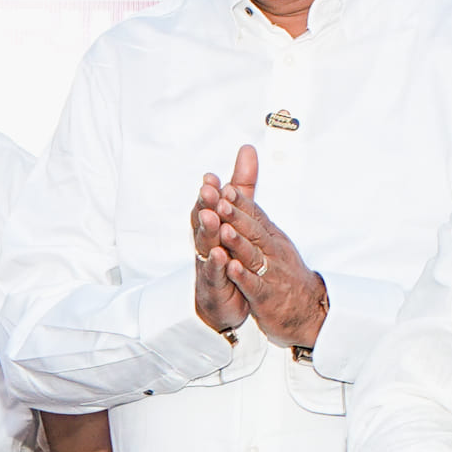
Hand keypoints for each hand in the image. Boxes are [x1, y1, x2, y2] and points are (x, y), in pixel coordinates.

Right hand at [181, 187, 247, 337]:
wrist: (225, 301)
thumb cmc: (229, 255)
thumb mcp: (237, 215)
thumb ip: (242, 186)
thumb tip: (247, 150)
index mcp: (212, 227)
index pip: (208, 205)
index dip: (208, 192)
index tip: (211, 178)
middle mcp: (206, 243)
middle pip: (204, 222)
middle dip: (204, 205)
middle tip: (207, 191)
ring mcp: (208, 265)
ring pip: (206, 246)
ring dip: (208, 231)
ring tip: (212, 217)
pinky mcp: (214, 287)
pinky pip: (215, 275)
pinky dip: (217, 265)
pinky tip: (222, 255)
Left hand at [193, 149, 327, 352]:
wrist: (308, 309)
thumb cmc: (284, 273)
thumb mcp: (274, 241)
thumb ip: (257, 219)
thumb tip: (242, 193)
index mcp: (271, 237)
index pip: (255, 215)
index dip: (241, 202)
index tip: (225, 187)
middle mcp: (272, 251)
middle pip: (253, 230)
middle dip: (236, 215)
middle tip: (221, 200)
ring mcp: (269, 273)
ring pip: (252, 255)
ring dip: (238, 242)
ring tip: (224, 229)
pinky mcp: (265, 296)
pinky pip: (252, 284)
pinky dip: (242, 276)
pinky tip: (230, 267)